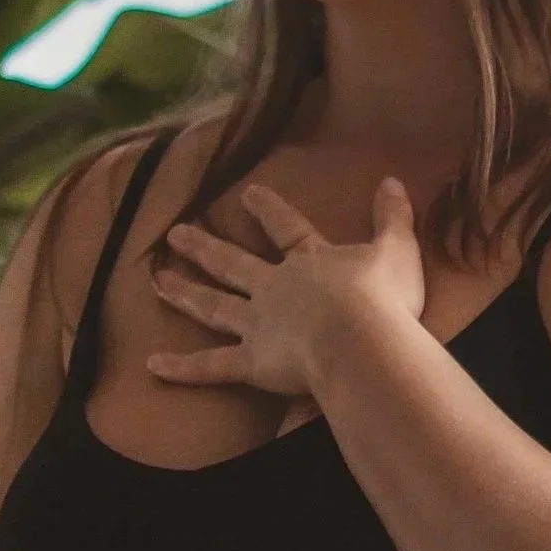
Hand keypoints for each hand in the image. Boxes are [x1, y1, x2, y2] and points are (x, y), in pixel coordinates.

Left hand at [149, 179, 425, 398]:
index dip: (268, 210)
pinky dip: (182, 369)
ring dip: (184, 293)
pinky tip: (153, 366)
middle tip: (174, 234)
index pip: (286, 228)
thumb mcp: (396, 249)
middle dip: (204, 247)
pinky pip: (211, 366)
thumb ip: (393, 218)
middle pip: (233, 263)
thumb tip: (394, 180)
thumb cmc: (383, 297)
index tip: (247, 193)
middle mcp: (275, 287)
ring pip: (213, 306)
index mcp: (309, 261)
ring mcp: (258, 324)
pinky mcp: (252, 361)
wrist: (360, 339)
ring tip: (156, 282)